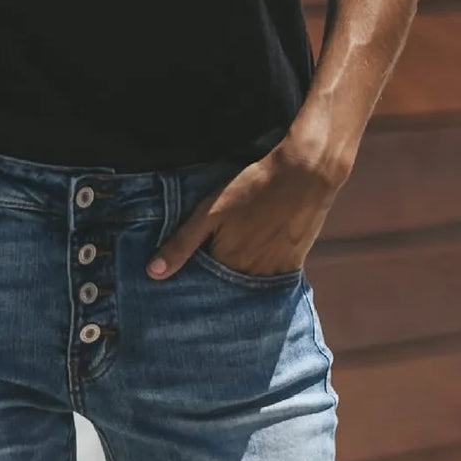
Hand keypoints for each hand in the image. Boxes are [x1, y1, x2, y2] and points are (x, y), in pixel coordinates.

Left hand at [146, 131, 350, 280]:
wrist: (307, 172)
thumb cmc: (255, 186)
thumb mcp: (211, 211)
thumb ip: (182, 244)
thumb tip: (153, 274)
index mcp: (227, 265)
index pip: (203, 283)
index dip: (196, 276)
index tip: (191, 269)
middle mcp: (250, 277)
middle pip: (226, 287)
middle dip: (217, 281)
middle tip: (219, 258)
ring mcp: (273, 273)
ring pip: (248, 285)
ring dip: (240, 278)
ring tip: (239, 257)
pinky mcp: (292, 266)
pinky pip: (271, 281)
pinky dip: (261, 274)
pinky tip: (259, 256)